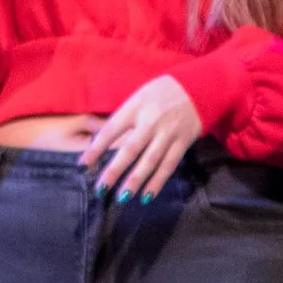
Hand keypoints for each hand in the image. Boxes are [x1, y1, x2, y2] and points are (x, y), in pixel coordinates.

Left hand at [78, 75, 202, 201]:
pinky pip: (169, 165)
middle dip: (113, 171)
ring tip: (121, 197)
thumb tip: (101, 141)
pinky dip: (157, 181)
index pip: (111, 130)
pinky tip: (146, 195)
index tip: (82, 164)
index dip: (96, 148)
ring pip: (150, 161)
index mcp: (135, 107)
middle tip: (99, 188)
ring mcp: (168, 133)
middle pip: (129, 149)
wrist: (200, 85)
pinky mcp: (184, 141)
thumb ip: (124, 118)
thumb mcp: (139, 97)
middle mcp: (151, 121)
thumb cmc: (162, 92)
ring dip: (135, 181)